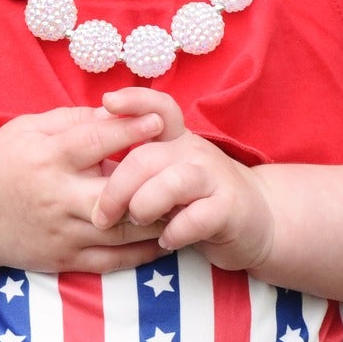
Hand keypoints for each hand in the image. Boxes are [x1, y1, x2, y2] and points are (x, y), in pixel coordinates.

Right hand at [0, 106, 169, 274]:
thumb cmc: (1, 163)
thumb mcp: (27, 129)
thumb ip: (72, 120)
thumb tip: (116, 112)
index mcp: (45, 158)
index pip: (94, 141)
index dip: (129, 130)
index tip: (160, 121)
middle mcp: (55, 197)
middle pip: (115, 192)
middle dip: (153, 183)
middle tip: (186, 172)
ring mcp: (61, 232)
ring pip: (120, 231)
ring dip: (158, 220)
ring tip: (187, 207)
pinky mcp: (64, 259)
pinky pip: (111, 261)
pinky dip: (143, 253)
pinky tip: (165, 240)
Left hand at [90, 89, 275, 271]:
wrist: (257, 220)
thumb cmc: (198, 198)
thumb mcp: (169, 173)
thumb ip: (138, 164)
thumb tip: (86, 164)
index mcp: (177, 139)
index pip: (159, 107)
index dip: (134, 101)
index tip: (106, 102)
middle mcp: (194, 151)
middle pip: (147, 157)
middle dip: (117, 188)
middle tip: (101, 217)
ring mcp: (214, 178)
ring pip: (172, 183)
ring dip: (145, 206)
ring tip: (138, 222)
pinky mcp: (229, 209)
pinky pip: (197, 218)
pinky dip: (175, 232)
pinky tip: (166, 241)